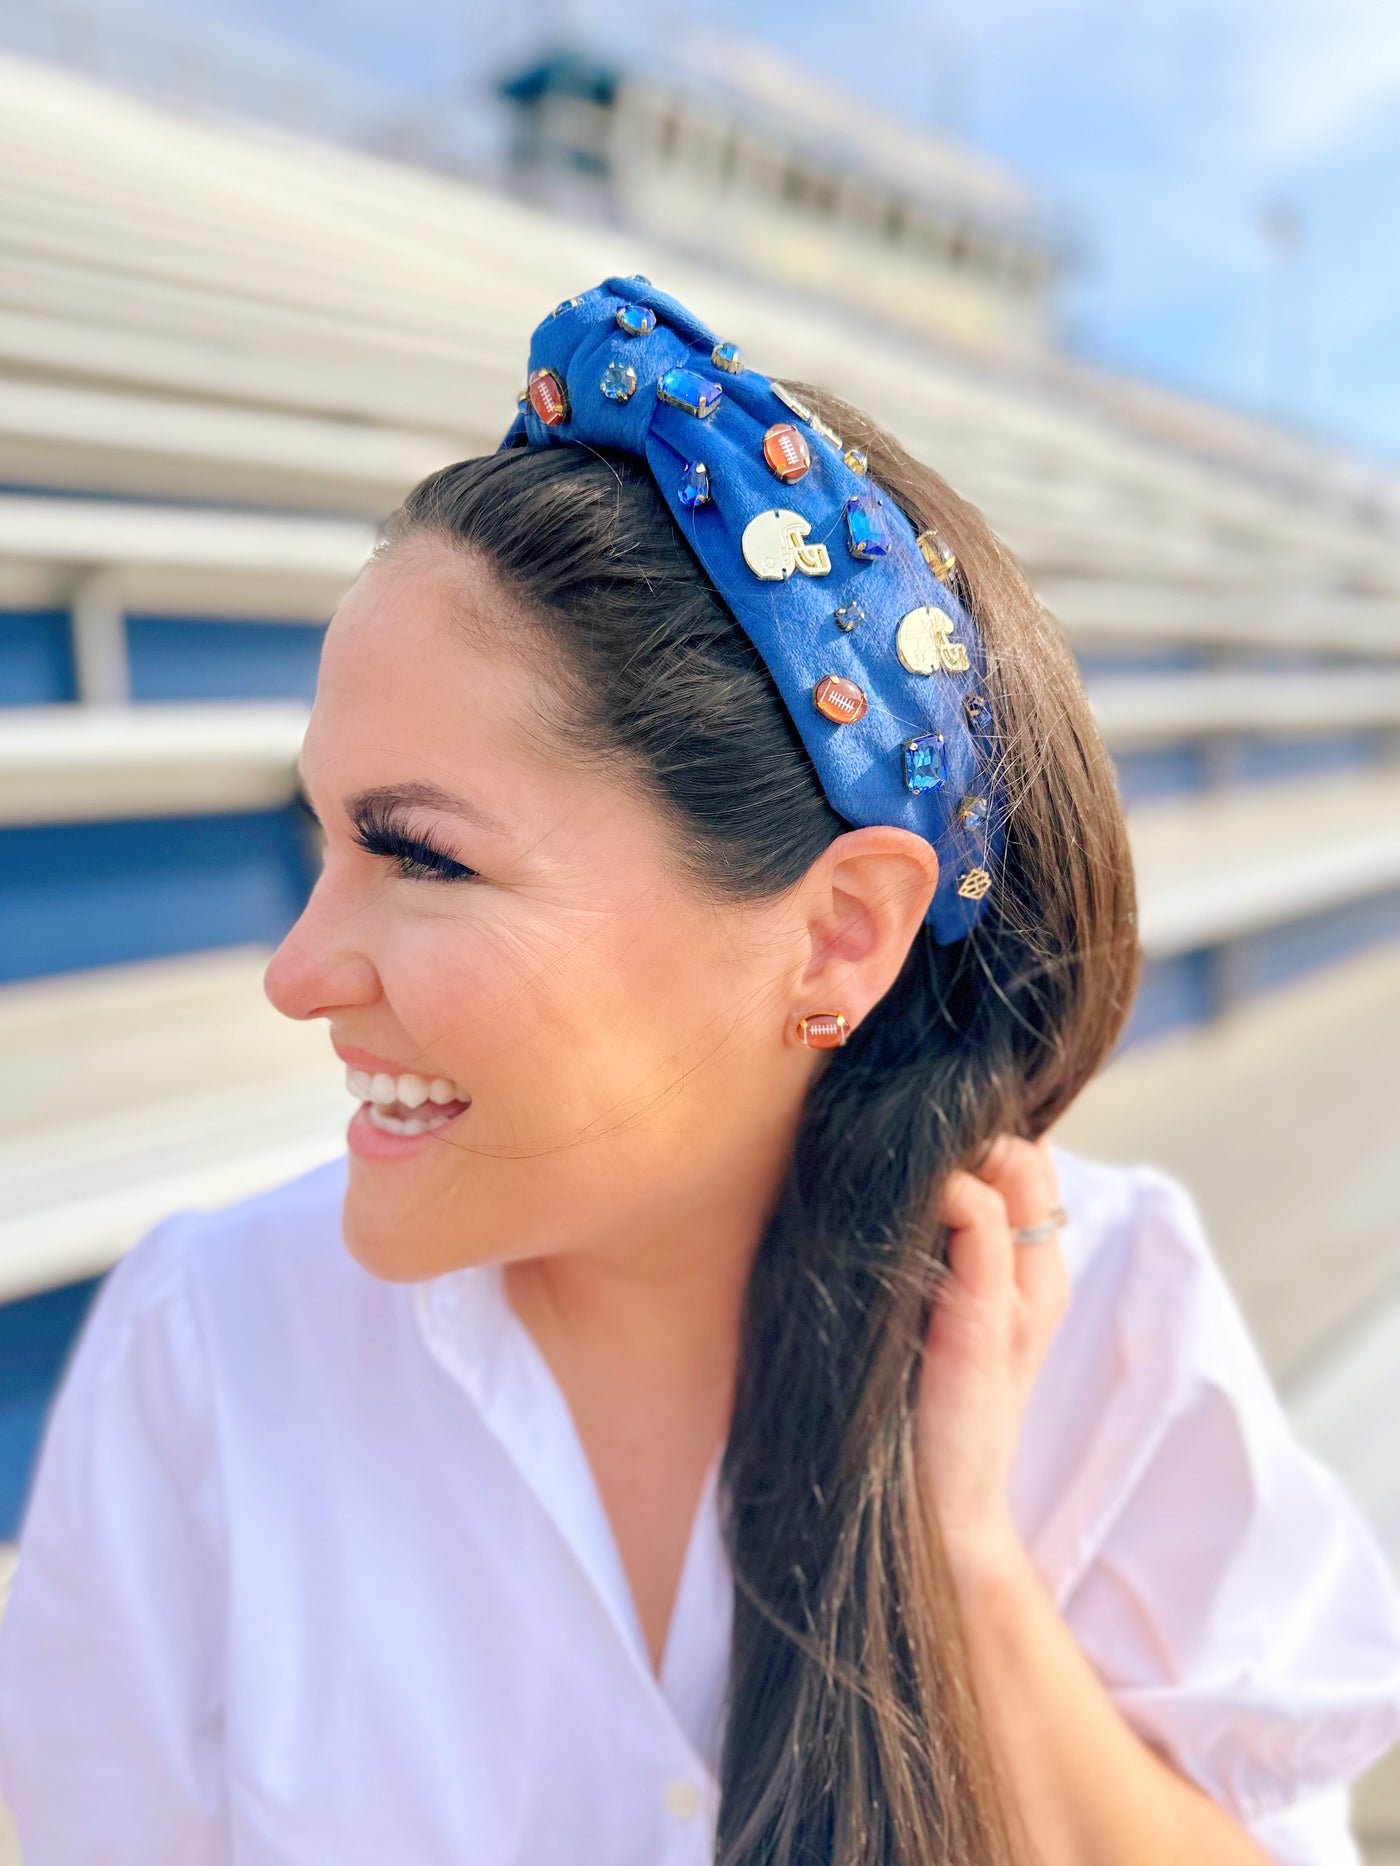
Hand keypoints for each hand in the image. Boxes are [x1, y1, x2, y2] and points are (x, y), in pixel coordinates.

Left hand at [916, 1136, 1069, 1584]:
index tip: (917, 1145)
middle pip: (1027, 1150)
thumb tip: (902, 1180)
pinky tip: (905, 1206)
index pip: (1028, 1156)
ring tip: (900, 1179)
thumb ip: (936, 1255)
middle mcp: (1036, 1278)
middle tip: (907, 1156)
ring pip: (1014, 1165)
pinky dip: (943, 1190)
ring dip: (956, 1152)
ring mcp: (1018, 1298)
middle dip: (969, 1133)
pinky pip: (979, 1216)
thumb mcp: (934, 1316)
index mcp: (1028, 1275)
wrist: (933, 1520)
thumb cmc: (915, 1412)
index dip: (977, 1135)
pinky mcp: (984, 1320)